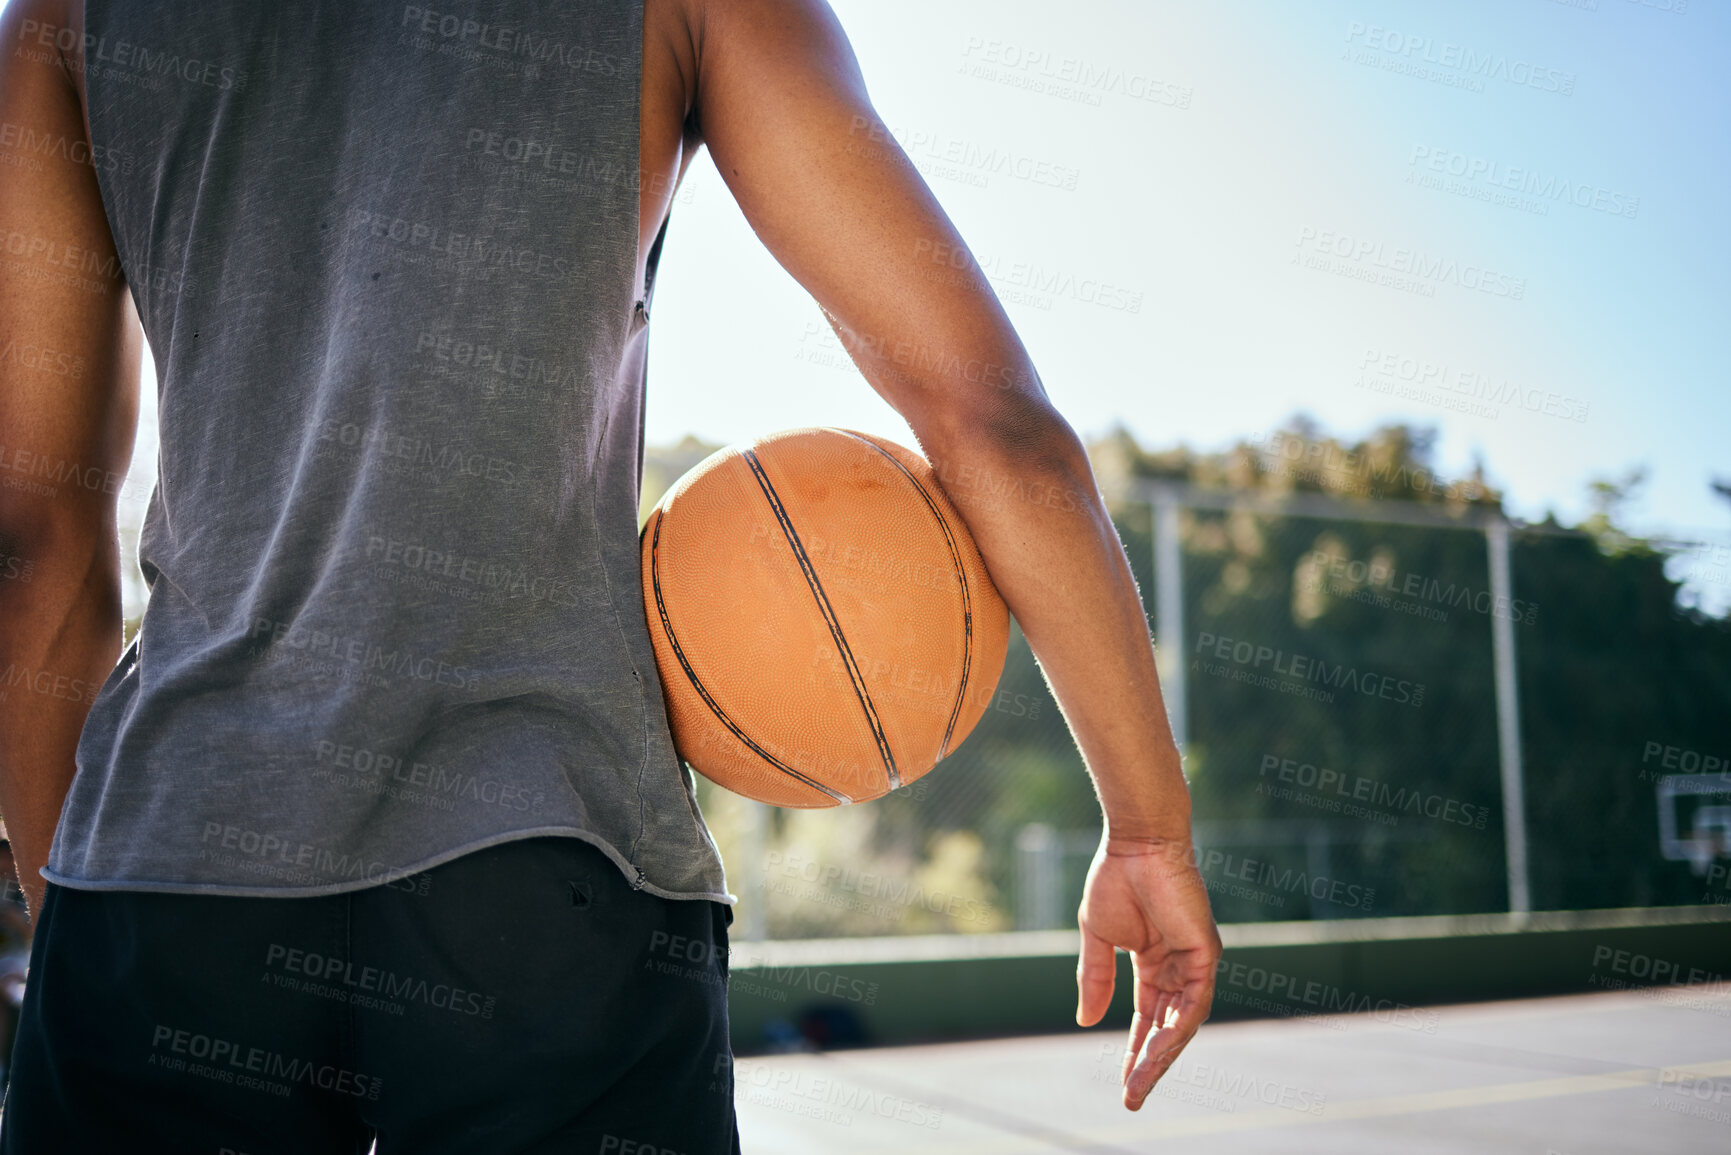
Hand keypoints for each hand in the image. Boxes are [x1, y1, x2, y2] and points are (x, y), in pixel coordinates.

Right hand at [1075, 834, 1220, 1110]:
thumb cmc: (1116, 879)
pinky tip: (1158, 1050)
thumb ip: (1096, 979)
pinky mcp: (1205, 953)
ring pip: (1181, 1022)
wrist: (1136, 844)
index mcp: (1153, 963)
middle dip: (1148, 1064)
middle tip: (1131, 1099)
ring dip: (1161, 1055)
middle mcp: (1178, 967)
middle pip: (1166, 1028)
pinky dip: (1177, 1029)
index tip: (1123, 1086)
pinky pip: (1194, 1003)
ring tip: (1139, 1084)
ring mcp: (1194, 962)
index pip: (1147, 1017)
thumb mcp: (1098, 937)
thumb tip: (1086, 1022)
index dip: (1135, 1051)